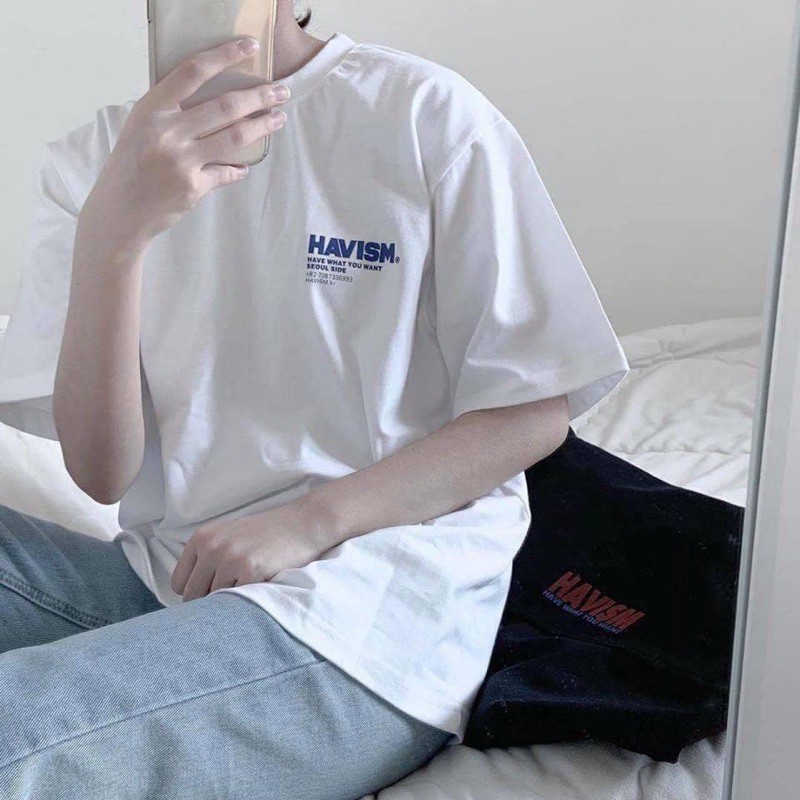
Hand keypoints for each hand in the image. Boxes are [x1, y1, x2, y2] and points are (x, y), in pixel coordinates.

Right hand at [81, 37, 290, 252]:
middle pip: (225, 107)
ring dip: (262, 126)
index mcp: (151, 109)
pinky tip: (246, 166)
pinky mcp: (193, 187)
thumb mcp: (141, 127)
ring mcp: (181, 161)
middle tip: (282, 92)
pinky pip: (226, 172)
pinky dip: (239, 169)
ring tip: (278, 118)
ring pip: (235, 138)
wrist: (119, 210)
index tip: (250, 47)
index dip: (225, 56)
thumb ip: (171, 111)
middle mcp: (167, 132)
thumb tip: (213, 101)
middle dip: (260, 96)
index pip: (193, 71)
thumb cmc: (130, 164)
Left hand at [171, 499, 333, 601]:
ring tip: (250, 588)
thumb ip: (207, 557)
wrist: (304, 522)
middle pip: (193, 597)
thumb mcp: (229, 535)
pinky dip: (248, 601)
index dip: (196, 592)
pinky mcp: (251, 571)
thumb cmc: (268, 533)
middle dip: (211, 601)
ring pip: (215, 602)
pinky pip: (238, 601)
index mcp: (202, 537)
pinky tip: (261, 587)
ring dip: (231, 601)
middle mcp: (212, 547)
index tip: (214, 591)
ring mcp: (230, 559)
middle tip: (235, 593)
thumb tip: (188, 596)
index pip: (179, 583)